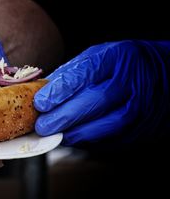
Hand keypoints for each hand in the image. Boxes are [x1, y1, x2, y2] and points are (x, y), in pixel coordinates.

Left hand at [34, 40, 169, 147]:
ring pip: (108, 125)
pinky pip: (115, 139)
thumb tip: (42, 93)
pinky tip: (75, 139)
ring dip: (77, 133)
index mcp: (116, 57)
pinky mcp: (145, 127)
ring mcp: (142, 106)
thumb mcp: (98, 57)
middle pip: (96, 101)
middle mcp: (132, 81)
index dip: (60, 90)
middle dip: (65, 117)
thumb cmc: (120, 66)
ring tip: (55, 136)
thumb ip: (72, 74)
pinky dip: (91, 141)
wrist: (161, 75)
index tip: (40, 103)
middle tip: (42, 126)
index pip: (85, 73)